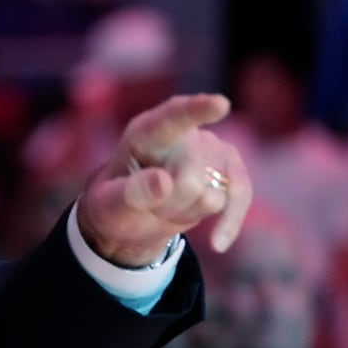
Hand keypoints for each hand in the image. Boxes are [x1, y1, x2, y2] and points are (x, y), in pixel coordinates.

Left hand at [77, 94, 251, 267]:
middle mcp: (183, 135)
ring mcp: (210, 151)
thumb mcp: (109, 204)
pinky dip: (228, 223)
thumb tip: (165, 182)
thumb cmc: (114, 203)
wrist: (129, 218)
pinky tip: (217, 243)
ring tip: (163, 206)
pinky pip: (239, 198)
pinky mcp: (228, 173)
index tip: (220, 104)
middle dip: (170, 204)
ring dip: (187, 212)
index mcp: (146, 132)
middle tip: (147, 202)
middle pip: (190, 179)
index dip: (197, 110)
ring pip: (213, 195)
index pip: (172, 118)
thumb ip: (131, 193)